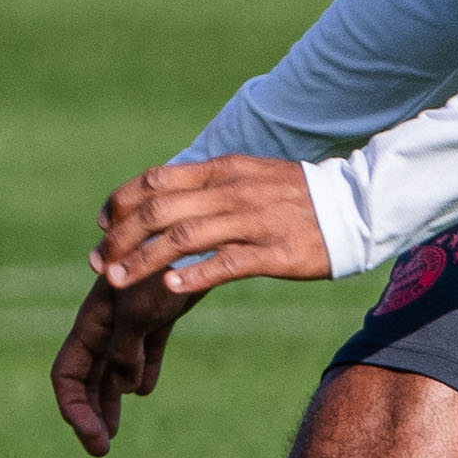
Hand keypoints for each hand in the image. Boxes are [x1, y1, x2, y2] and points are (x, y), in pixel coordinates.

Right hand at [48, 273, 188, 453]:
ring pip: (111, 367)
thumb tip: (125, 387)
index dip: (75, 409)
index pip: (67, 373)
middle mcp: (106, 323)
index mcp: (92, 323)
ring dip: (109, 399)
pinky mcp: (158, 312)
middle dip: (88, 413)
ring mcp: (131, 318)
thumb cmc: (163, 269)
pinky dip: (139, 372)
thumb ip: (125, 350)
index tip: (97, 440)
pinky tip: (143, 391)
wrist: (198, 233)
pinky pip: (141, 350)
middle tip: (101, 450)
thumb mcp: (139, 311)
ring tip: (113, 432)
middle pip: (85, 376)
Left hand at [94, 149, 333, 300]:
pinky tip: (168, 287)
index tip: (102, 225)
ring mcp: (253, 221)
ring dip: (142, 261)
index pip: (155, 181)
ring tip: (117, 281)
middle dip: (121, 239)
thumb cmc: (294, 196)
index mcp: (222, 170)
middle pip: (158, 212)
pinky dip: (193, 275)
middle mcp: (232, 191)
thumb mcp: (246, 176)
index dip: (120, 203)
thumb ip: (204, 186)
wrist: (357, 206)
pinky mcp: (275, 252)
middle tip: (99, 262)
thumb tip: (158, 201)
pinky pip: (225, 263)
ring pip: (182, 239)